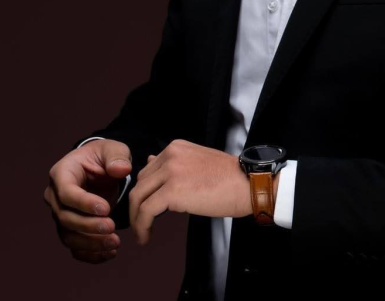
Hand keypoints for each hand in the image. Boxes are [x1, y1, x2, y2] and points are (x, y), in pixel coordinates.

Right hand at [44, 138, 131, 263]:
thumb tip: (121, 170)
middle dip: (89, 226)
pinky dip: (90, 254)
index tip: (106, 209)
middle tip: (112, 227)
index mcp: (62, 173)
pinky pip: (75, 247)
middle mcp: (55, 196)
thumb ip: (117, 156)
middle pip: (65, 217)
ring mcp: (60, 215)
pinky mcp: (69, 229)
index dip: (84, 203)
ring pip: (68, 236)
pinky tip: (109, 253)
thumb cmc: (103, 157)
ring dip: (90, 244)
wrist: (99, 169)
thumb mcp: (112, 149)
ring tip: (114, 243)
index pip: (66, 193)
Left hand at [128, 139, 252, 245]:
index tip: (144, 207)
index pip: (148, 170)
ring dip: (136, 218)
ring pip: (138, 197)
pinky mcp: (172, 191)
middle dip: (137, 205)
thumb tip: (151, 163)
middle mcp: (170, 155)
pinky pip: (146, 211)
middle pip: (140, 183)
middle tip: (140, 222)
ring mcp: (170, 172)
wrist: (248, 184)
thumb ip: (174, 164)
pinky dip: (142, 226)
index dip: (144, 191)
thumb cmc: (230, 178)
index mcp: (176, 147)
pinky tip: (146, 236)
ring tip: (142, 233)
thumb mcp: (198, 162)